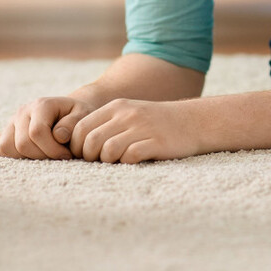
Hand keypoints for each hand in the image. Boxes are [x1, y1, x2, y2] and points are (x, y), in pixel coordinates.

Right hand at [0, 96, 93, 159]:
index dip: (52, 150)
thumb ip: (73, 124)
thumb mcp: (83, 115)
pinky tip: (29, 155)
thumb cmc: (78, 116)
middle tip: (58, 157)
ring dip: (26, 158)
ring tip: (44, 155)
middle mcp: (23, 111)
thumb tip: (58, 136)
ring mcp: (12, 121)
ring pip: (6, 147)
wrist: (69, 111)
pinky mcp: (6, 131)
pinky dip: (10, 155)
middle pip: (22, 143)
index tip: (67, 155)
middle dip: (42, 156)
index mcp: (41, 105)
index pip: (37, 133)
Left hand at [71, 99, 201, 163]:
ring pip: (108, 150)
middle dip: (90, 157)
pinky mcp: (156, 143)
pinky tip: (134, 161)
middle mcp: (127, 115)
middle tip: (100, 162)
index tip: (87, 156)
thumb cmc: (155, 123)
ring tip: (118, 161)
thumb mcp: (129, 113)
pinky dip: (127, 163)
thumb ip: (106, 124)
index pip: (81, 128)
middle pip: (91, 141)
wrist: (193, 121)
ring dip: (109, 162)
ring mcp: (142, 128)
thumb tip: (78, 146)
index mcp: (116, 107)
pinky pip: (130, 157)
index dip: (77, 147)